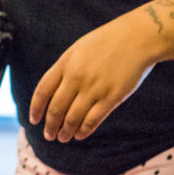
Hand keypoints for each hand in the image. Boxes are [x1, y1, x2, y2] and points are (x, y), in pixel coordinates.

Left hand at [29, 13, 154, 141]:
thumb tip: (52, 94)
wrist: (139, 36)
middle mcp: (77, 77)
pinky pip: (92, 121)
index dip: (36, 109)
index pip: (43, 91)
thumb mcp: (79, 49)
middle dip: (50, 126)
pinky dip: (83, 131)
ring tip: (63, 138)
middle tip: (49, 135)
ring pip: (72, 119)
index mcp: (66, 63)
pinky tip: (79, 134)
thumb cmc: (108, 42)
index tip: (34, 120)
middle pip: (56, 109)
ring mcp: (94, 88)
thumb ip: (65, 69)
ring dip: (65, 132)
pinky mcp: (111, 97)